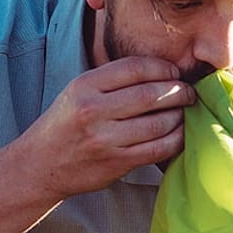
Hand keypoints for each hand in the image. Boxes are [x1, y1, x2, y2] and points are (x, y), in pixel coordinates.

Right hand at [21, 57, 195, 199]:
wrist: (42, 164)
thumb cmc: (67, 124)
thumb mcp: (79, 92)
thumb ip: (112, 81)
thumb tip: (161, 73)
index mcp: (85, 86)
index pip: (134, 68)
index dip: (163, 68)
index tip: (176, 72)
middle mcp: (94, 110)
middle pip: (150, 95)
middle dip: (179, 91)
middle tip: (190, 93)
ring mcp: (106, 139)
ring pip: (158, 123)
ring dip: (180, 116)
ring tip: (186, 112)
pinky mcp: (117, 163)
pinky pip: (157, 149)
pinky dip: (176, 140)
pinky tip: (182, 134)